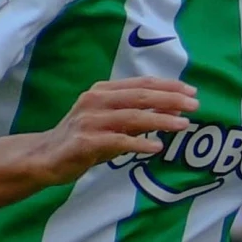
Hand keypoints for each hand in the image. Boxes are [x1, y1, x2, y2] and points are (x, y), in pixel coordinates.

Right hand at [32, 77, 197, 185]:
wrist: (47, 156)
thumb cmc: (85, 139)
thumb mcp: (113, 123)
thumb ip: (139, 117)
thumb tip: (173, 112)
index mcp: (104, 91)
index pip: (141, 84)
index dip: (168, 86)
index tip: (191, 91)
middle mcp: (96, 100)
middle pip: (140, 96)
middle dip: (170, 99)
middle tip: (195, 105)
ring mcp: (90, 120)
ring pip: (132, 116)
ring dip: (160, 120)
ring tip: (183, 125)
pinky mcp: (86, 141)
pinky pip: (117, 141)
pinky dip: (138, 143)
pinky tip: (156, 147)